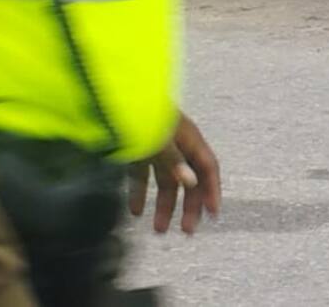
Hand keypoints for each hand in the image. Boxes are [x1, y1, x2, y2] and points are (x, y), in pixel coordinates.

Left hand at [129, 112, 220, 234]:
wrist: (115, 97)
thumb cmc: (141, 112)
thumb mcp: (159, 139)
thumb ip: (173, 160)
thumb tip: (190, 181)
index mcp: (188, 138)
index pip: (208, 168)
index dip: (212, 190)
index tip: (212, 213)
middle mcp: (176, 143)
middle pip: (188, 178)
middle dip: (188, 205)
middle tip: (186, 230)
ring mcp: (157, 147)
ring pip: (165, 181)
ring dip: (164, 205)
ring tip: (158, 229)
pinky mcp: (138, 151)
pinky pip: (143, 176)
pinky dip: (140, 193)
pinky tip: (134, 211)